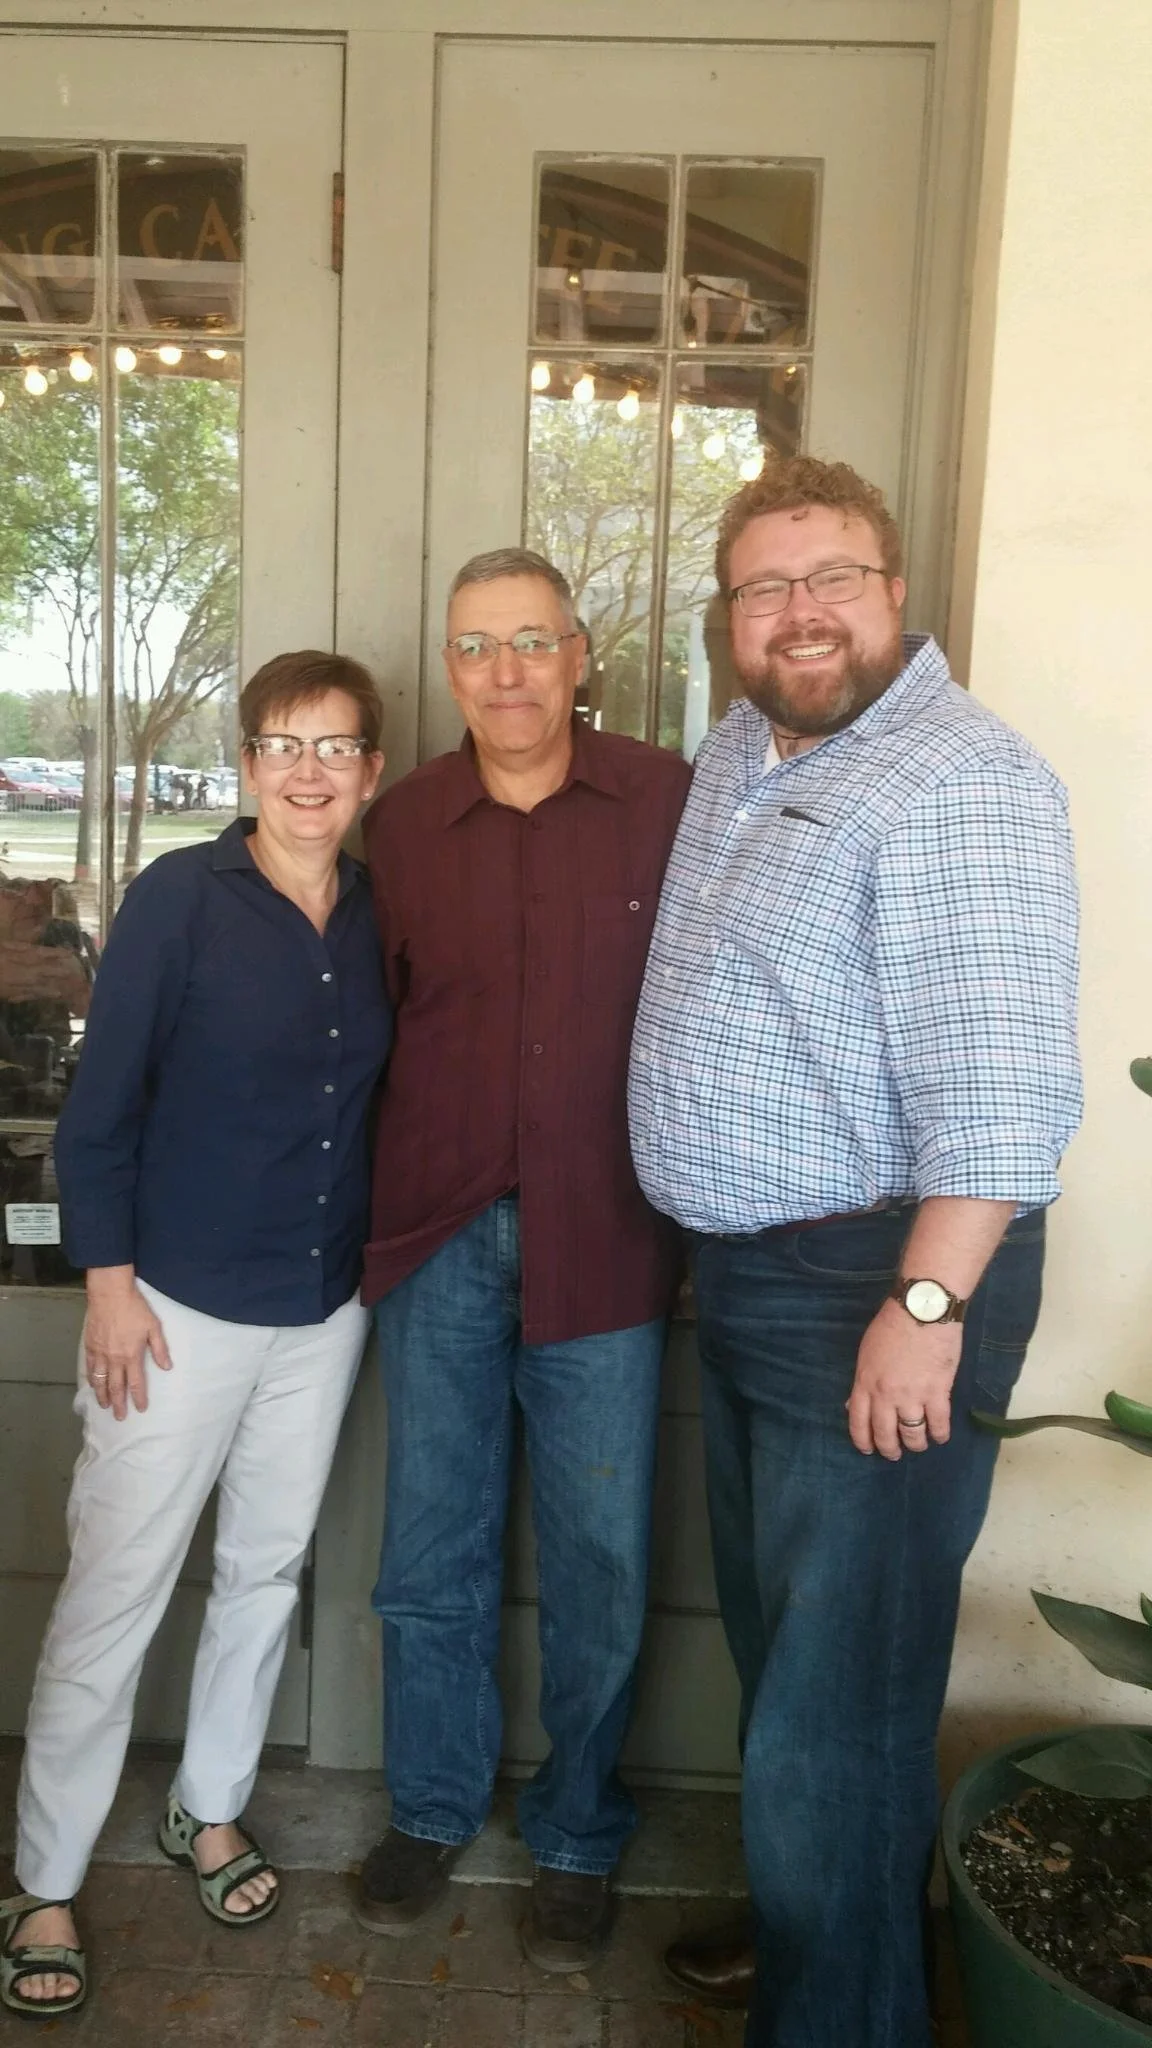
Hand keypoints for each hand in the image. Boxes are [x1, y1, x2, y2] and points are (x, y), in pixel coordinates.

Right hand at [84, 1267, 171, 1421]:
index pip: (136, 1383)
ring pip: (100, 1381)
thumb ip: (160, 1349)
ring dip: (102, 1395)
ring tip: (104, 1406)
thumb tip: (167, 1367)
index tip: (141, 1408)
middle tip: (120, 1417)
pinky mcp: (90, 1346)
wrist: (110, 1294)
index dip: (139, 1397)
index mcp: (132, 1355)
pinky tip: (92, 1385)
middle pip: (116, 1387)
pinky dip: (91, 1379)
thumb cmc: (135, 1308)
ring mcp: (100, 1353)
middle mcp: (114, 1359)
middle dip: (119, 1404)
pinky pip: (89, 1368)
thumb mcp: (154, 1327)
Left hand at [846, 1297, 960, 1459]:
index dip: (863, 1441)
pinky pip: (938, 1423)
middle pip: (885, 1433)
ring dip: (915, 1444)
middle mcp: (885, 1395)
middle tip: (895, 1455)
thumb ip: (863, 1381)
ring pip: (913, 1434)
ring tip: (919, 1445)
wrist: (922, 1311)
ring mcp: (912, 1396)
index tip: (868, 1450)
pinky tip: (940, 1436)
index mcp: (865, 1383)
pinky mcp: (938, 1392)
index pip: (858, 1422)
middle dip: (890, 1449)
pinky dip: (940, 1434)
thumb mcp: (866, 1353)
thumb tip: (854, 1405)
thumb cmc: (891, 1326)